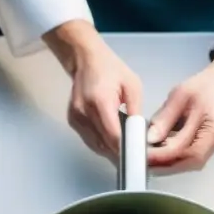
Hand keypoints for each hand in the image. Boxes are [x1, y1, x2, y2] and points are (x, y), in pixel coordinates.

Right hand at [45, 20, 141, 158]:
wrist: (86, 60)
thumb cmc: (111, 70)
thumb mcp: (132, 85)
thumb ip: (135, 111)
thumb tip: (139, 134)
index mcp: (100, 101)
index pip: (113, 135)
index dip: (126, 148)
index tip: (138, 154)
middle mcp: (84, 112)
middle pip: (104, 143)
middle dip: (121, 151)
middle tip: (135, 153)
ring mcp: (76, 118)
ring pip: (96, 145)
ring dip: (111, 149)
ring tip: (125, 146)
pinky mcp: (73, 121)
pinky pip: (90, 140)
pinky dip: (102, 143)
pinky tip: (112, 138)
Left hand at [146, 44, 213, 172]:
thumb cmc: (202, 87)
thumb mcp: (179, 96)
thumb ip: (165, 118)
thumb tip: (150, 139)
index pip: (190, 152)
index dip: (166, 157)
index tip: (145, 156)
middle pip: (190, 163)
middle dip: (165, 165)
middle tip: (143, 162)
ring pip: (188, 163)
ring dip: (167, 163)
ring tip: (148, 158)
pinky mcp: (207, 147)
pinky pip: (189, 157)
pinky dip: (173, 158)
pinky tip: (159, 153)